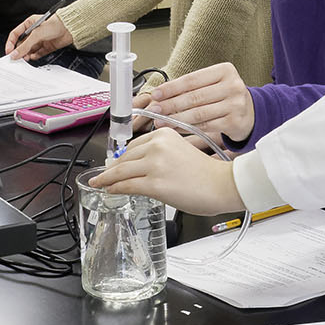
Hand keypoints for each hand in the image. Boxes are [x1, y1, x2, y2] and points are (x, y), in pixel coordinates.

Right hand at [6, 12, 73, 59]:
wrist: (70, 28)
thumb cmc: (56, 23)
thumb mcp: (37, 34)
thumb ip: (25, 45)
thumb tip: (15, 53)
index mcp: (29, 24)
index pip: (16, 34)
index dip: (11, 43)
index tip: (9, 51)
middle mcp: (34, 32)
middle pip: (22, 43)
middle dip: (19, 51)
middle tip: (16, 58)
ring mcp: (40, 39)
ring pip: (29, 49)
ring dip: (26, 54)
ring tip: (25, 58)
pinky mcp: (47, 46)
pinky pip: (38, 53)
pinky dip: (34, 56)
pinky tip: (33, 57)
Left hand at [88, 129, 239, 215]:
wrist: (223, 185)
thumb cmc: (207, 173)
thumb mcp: (179, 152)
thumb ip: (158, 154)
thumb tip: (136, 165)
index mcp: (164, 134)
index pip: (133, 145)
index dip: (121, 157)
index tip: (115, 163)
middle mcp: (157, 146)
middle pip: (125, 158)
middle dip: (113, 168)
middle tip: (104, 175)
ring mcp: (154, 165)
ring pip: (121, 171)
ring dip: (108, 179)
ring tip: (101, 183)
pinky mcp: (154, 184)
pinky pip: (126, 185)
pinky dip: (115, 188)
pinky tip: (110, 190)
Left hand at [141, 62, 253, 143]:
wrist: (251, 113)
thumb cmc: (226, 96)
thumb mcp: (213, 84)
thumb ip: (191, 87)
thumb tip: (160, 96)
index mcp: (225, 70)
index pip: (192, 79)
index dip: (171, 88)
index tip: (156, 94)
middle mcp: (232, 85)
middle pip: (194, 96)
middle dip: (170, 104)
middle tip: (154, 110)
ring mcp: (235, 104)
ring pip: (198, 113)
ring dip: (176, 118)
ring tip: (161, 121)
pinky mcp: (234, 122)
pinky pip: (205, 126)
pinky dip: (188, 128)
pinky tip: (176, 128)